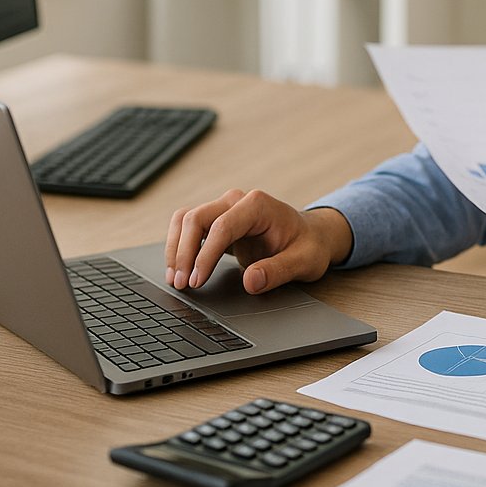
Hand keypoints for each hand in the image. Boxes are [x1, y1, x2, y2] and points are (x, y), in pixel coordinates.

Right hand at [164, 188, 353, 295]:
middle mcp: (237, 201)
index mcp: (258, 205)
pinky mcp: (218, 221)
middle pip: (195, 218)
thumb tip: (251, 281)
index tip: (197, 281)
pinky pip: (188, 228)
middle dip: (183, 252)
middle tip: (181, 285)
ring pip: (185, 220)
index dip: (205, 255)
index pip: (221, 226)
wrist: (311, 236)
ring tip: (174, 280)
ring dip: (176, 248)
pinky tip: (179, 270)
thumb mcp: (304, 261)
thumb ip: (279, 271)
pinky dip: (179, 247)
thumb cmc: (309, 245)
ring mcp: (225, 208)